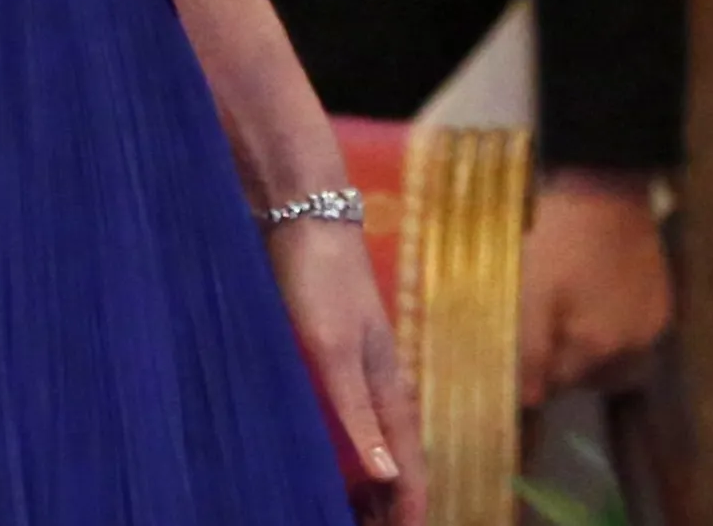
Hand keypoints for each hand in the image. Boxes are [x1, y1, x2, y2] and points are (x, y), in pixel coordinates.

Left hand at [271, 218, 424, 522]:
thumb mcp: (335, 350)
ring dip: (368, 481)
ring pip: (371, 440)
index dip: (409, 506)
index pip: (408, 462)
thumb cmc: (321, 281)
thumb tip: (387, 475)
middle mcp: (378, 383)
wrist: (303, 216)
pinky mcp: (329, 355)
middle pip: (395, 457)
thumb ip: (358, 412)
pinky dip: (345, 451)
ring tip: (352, 511)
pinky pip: (347, 420)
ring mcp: (356, 368)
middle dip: (391, 501)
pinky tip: (325, 459)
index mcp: (389, 385)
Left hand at [518, 171, 672, 405]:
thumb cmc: (561, 241)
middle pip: (593, 379)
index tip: (527, 346)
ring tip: (574, 317)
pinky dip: (617, 333)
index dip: (539, 368)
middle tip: (549, 328)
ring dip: (595, 353)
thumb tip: (530, 404)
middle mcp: (636, 347)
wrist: (606, 189)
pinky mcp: (664, 304)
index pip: (561, 384)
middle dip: (569, 364)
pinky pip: (637, 338)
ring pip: (619, 362)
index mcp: (599, 347)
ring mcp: (655, 326)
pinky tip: (600, 303)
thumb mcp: (534, 294)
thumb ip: (532, 351)